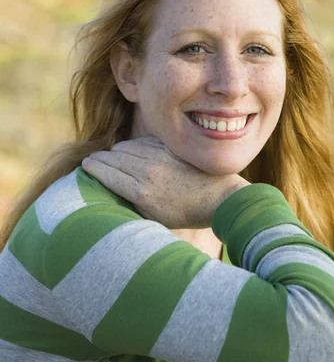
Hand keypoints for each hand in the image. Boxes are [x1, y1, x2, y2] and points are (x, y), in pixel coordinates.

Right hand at [82, 137, 249, 228]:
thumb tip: (113, 193)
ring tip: (108, 155)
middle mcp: (147, 173)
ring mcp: (159, 157)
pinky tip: (128, 150)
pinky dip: (133, 146)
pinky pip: (143, 142)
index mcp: (141, 193)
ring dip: (114, 151)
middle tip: (91, 160)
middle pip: (113, 158)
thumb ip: (133, 205)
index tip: (85, 166)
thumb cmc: (186, 214)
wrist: (218, 198)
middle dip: (99, 158)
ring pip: (126, 147)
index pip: (107, 174)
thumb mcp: (155, 219)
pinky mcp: (169, 148)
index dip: (93, 168)